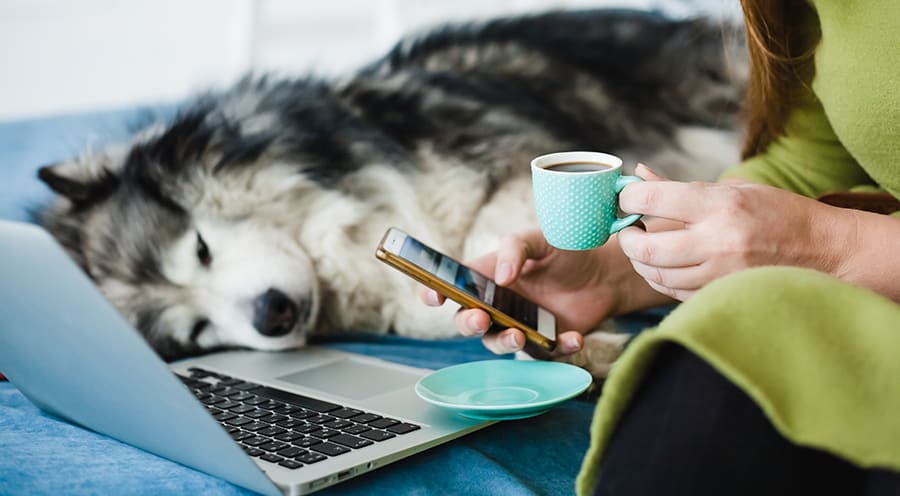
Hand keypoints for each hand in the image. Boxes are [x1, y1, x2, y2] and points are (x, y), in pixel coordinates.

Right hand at [420, 228, 660, 355]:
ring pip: (497, 343)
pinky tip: (573, 338)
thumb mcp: (539, 238)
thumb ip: (515, 249)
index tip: (435, 297)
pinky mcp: (544, 342)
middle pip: (467, 321)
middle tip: (480, 318)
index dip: (435, 292)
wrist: (604, 272)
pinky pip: (543, 353)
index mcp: (486, 276)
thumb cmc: (565, 250)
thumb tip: (501, 277)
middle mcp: (496, 304)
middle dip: (468, 323)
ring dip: (504, 341)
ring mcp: (518, 325)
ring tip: (519, 334)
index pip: (451, 286)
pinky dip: (557, 348)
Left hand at [617, 167, 850, 299]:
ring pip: (657, 274)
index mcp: (719, 205)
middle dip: (627, 238)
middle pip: (647, 248)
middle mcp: (718, 240)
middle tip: (627, 230)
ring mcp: (720, 272)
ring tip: (642, 247)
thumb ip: (680, 188)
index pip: (653, 199)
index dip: (628, 198)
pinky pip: (675, 291)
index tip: (625, 199)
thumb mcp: (732, 188)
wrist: (823, 249)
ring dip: (640, 261)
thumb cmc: (775, 211)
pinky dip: (660, 279)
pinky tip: (662, 266)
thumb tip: (638, 174)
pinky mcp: (723, 294)